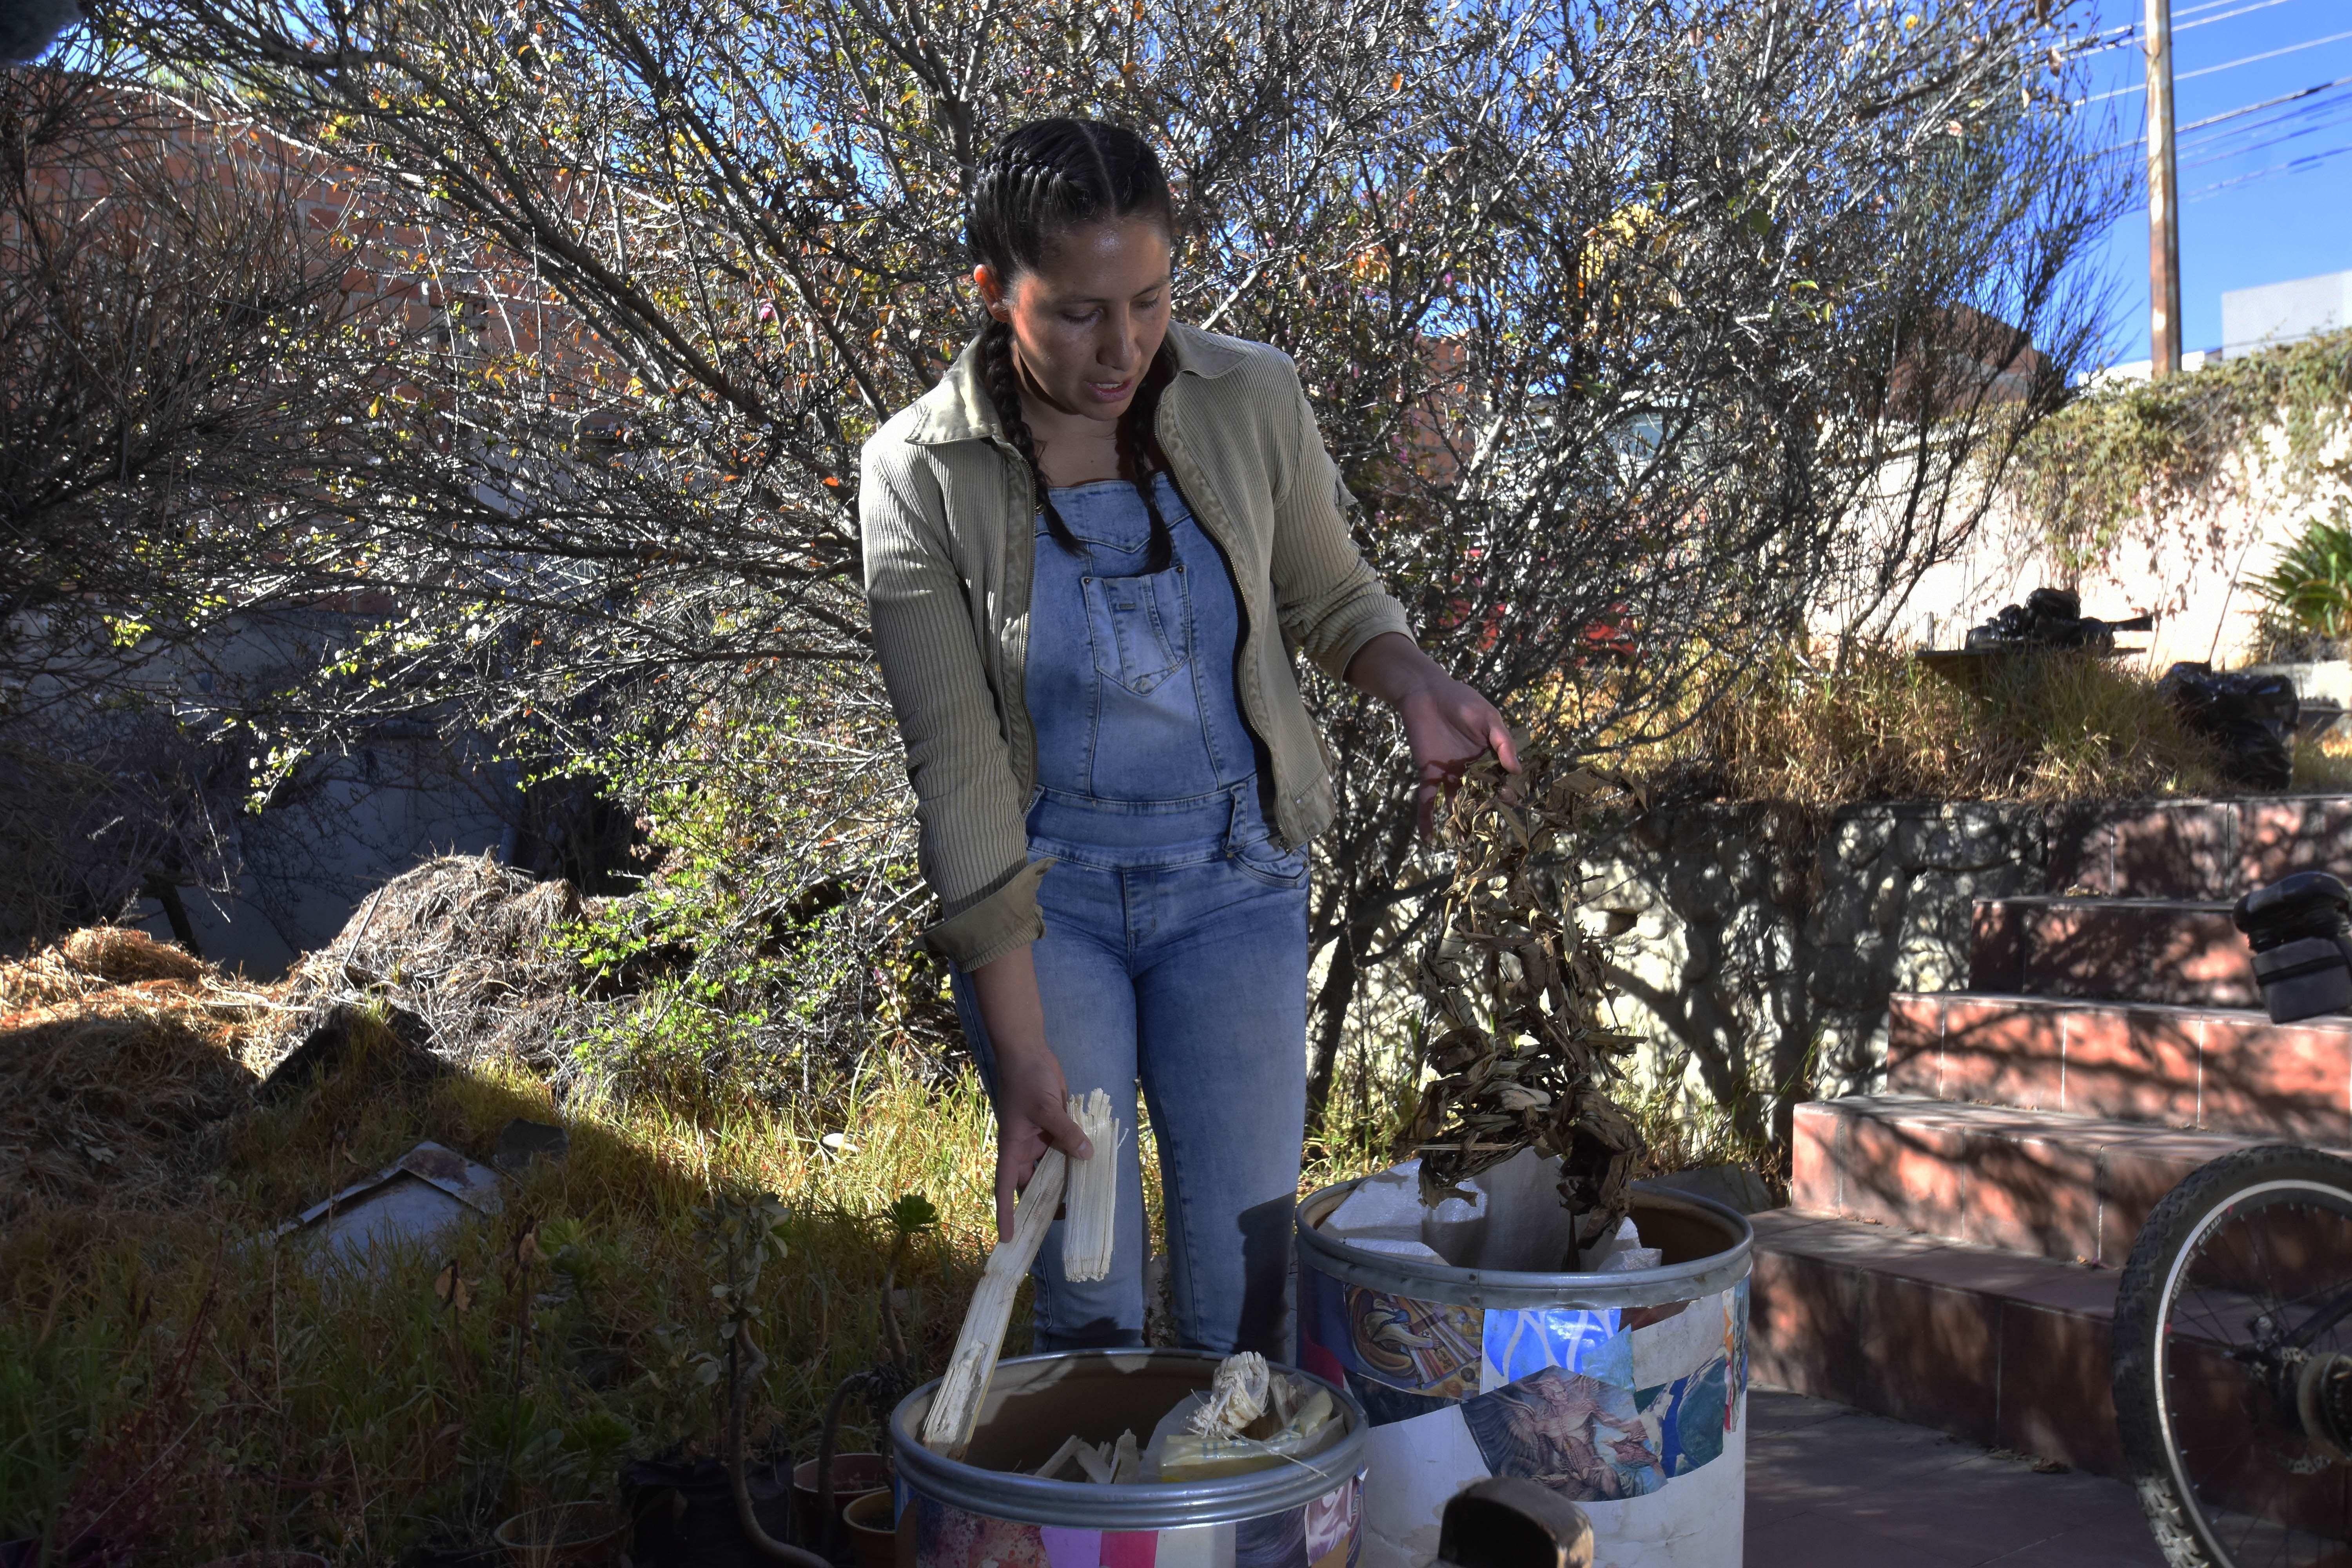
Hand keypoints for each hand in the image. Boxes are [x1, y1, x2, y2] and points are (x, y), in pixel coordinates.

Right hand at [989, 1043, 1091, 1241]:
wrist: (1028, 1052)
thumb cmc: (1027, 1080)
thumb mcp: (1047, 1107)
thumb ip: (1066, 1132)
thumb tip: (1087, 1156)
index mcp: (1013, 1147)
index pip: (1006, 1186)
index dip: (1006, 1213)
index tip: (1009, 1237)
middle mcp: (1024, 1148)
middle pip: (1031, 1182)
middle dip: (1044, 1202)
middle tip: (1066, 1218)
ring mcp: (1039, 1138)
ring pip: (1051, 1167)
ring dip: (1063, 1180)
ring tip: (1083, 1198)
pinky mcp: (1053, 1127)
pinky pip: (1064, 1149)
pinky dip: (1074, 1158)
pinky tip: (1091, 1167)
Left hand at [1398, 673, 1519, 834]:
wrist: (1426, 693)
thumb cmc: (1461, 700)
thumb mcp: (1487, 718)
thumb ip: (1502, 742)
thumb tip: (1516, 769)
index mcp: (1490, 757)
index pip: (1502, 780)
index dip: (1506, 794)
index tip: (1510, 804)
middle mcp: (1472, 771)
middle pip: (1480, 798)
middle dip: (1484, 816)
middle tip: (1488, 835)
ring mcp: (1450, 775)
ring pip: (1456, 805)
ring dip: (1458, 825)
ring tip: (1463, 846)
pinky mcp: (1429, 775)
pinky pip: (1427, 800)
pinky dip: (1426, 818)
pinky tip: (1428, 838)